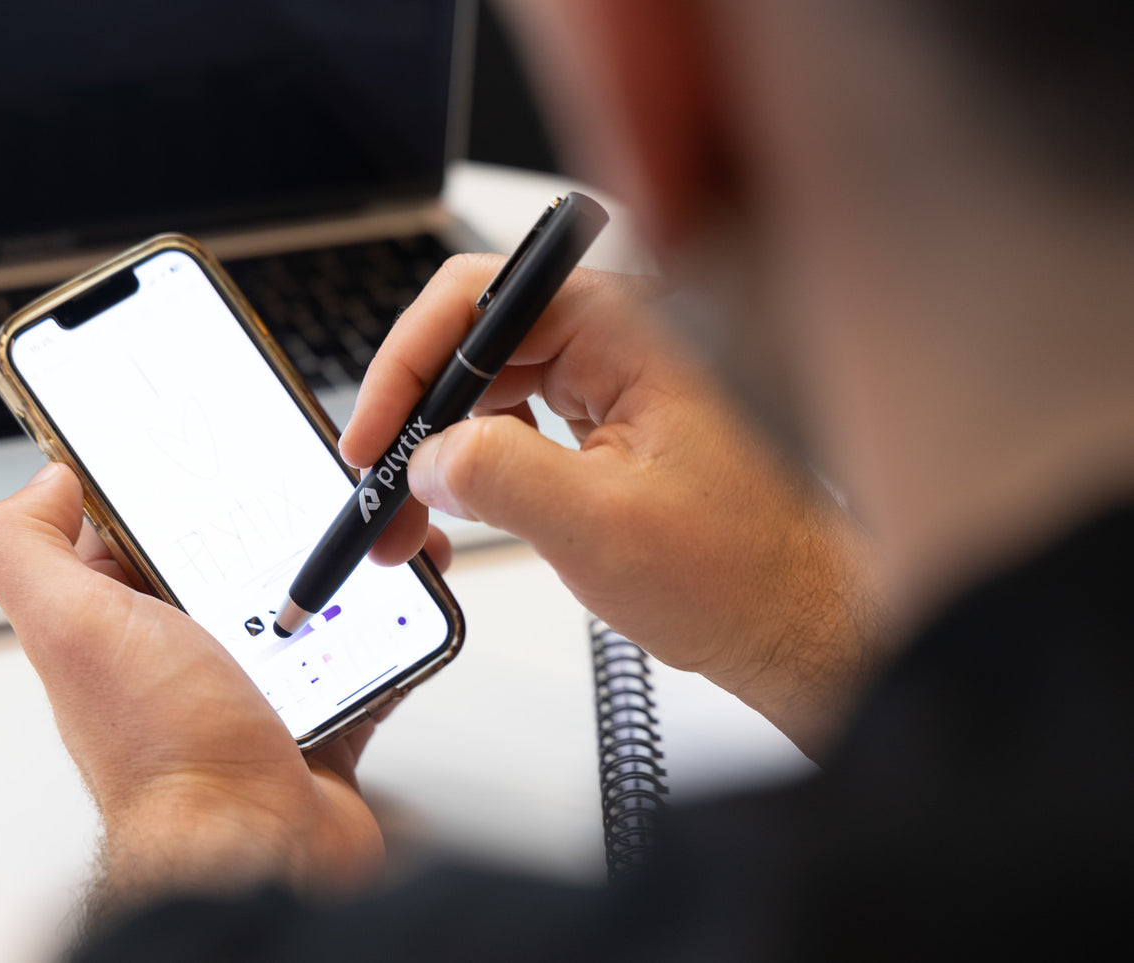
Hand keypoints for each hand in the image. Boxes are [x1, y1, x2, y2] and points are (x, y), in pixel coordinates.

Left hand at [0, 463, 383, 916]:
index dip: (177, 484)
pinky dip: (388, 629)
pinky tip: (407, 600)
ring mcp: (252, 690)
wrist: (255, 852)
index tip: (225, 446)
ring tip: (379, 541)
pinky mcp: (317, 718)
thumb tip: (42, 480)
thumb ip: (24, 547)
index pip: (138, 528)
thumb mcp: (72, 626)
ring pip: (307, 601)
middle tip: (323, 490)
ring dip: (346, 569)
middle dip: (281, 519)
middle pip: (235, 557)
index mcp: (117, 624)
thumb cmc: (168, 755)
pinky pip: (361, 657)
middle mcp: (180, 655)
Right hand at [341, 255, 889, 758]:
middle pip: (474, 342)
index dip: (408, 365)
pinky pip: (517, 422)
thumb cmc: (743, 575)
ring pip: (489, 387)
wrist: (797, 624)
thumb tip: (427, 456)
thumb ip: (500, 478)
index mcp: (628, 331)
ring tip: (406, 518)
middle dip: (414, 416)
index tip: (375, 437)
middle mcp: (619, 340)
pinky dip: (474, 465)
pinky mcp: (608, 421)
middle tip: (377, 488)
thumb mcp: (602, 529)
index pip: (479, 301)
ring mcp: (613, 380)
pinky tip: (456, 508)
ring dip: (438, 447)